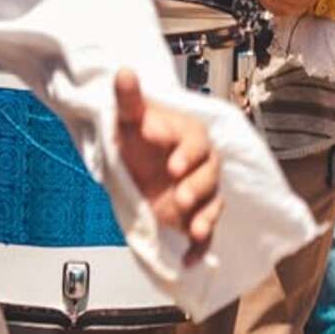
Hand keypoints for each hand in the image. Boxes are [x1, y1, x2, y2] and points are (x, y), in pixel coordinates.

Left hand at [113, 71, 221, 264]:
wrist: (143, 164)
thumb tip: (122, 72)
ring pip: (212, 204)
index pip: (196, 144)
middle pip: (209, 175)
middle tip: (180, 196)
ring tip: (193, 229)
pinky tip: (191, 261)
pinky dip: (200, 248)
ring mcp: (199, 192)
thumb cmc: (140, 139)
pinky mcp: (195, 216)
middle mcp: (201, 166)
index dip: (187, 154)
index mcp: (190, 139)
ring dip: (204, 216)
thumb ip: (129, 99)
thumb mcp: (129, 120)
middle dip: (196, 187)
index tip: (172, 164)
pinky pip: (206, 232)